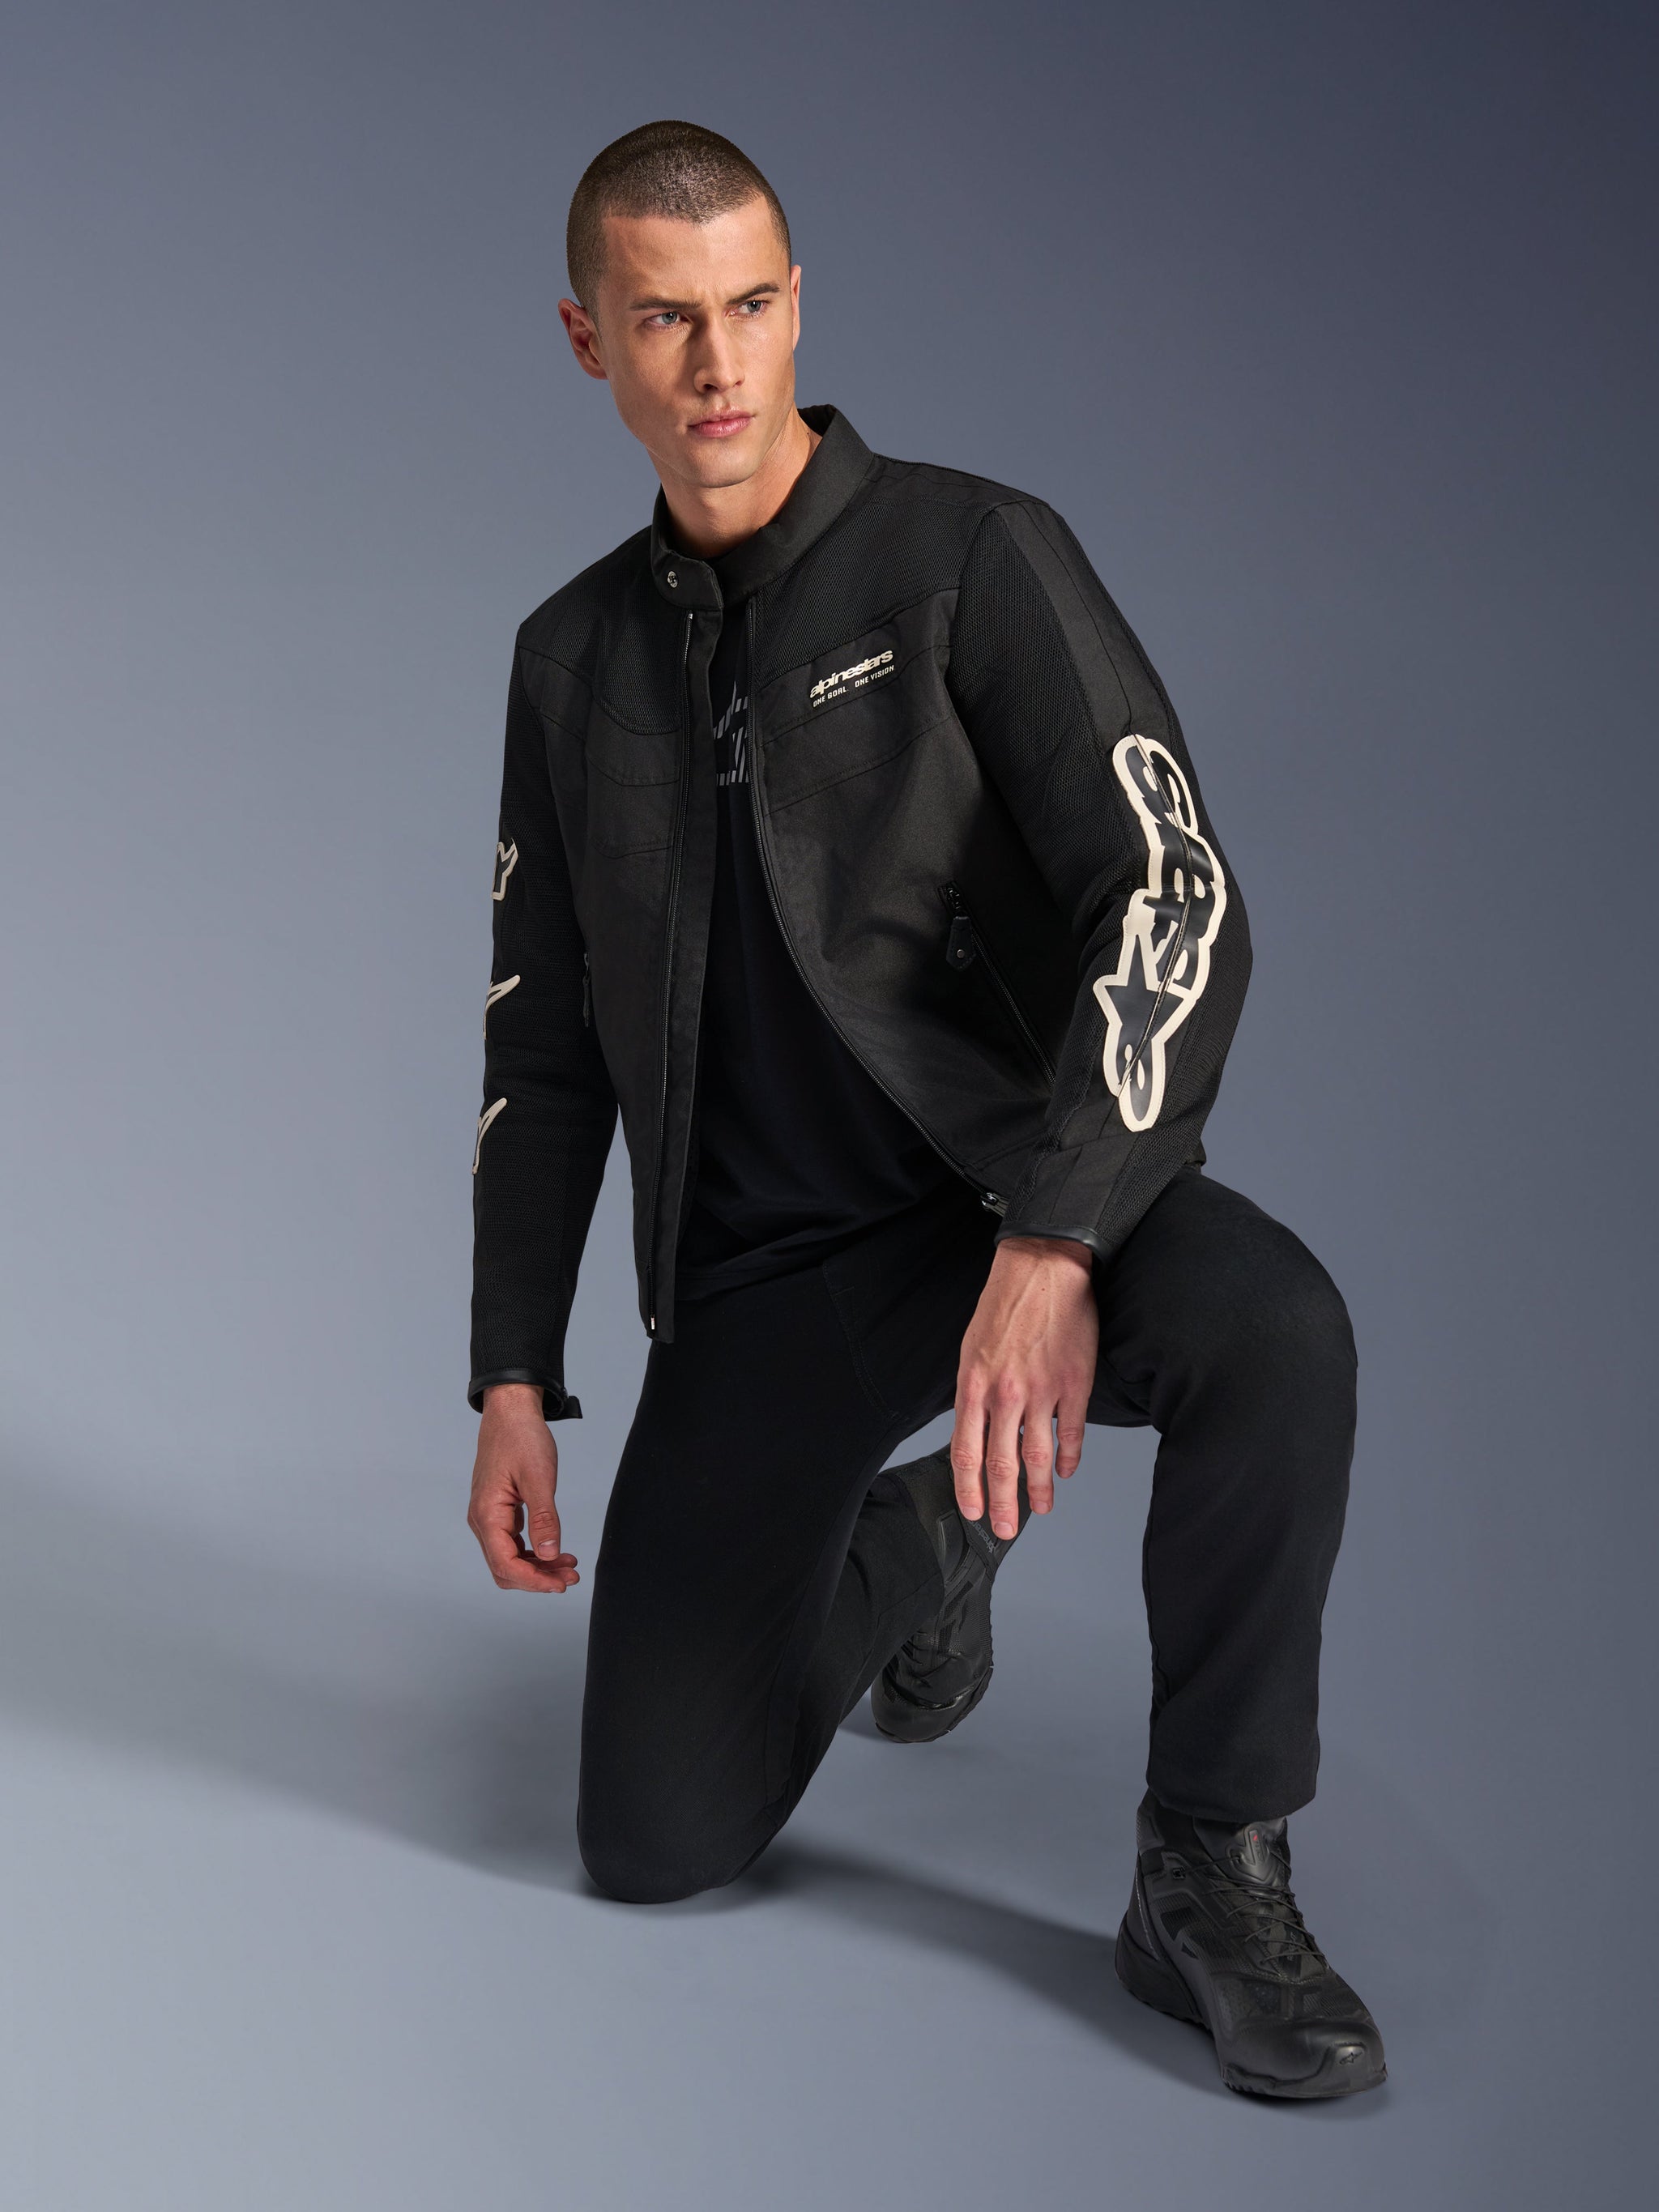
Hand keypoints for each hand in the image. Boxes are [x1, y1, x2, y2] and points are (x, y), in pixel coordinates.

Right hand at [467, 1382, 578, 1592]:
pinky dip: (533, 1552)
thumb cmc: (521, 1438)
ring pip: (509, 1558)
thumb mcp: (538, 1478)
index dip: (534, 1581)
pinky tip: (556, 1551)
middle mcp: (482, 1521)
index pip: (506, 1565)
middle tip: (571, 1577)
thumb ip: (544, 1519)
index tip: (560, 1584)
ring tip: (568, 1567)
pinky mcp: (498, 1512)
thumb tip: (549, 1554)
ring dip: (537, 1567)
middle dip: (538, 1578)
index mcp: (487, 1515)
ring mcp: (488, 1517)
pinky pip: (512, 1544)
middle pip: (505, 1568)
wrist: (510, 1413)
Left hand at [951, 1235, 1097, 1537]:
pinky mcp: (1074, 1383)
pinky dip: (1069, 1457)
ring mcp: (1042, 1391)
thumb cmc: (1003, 1306)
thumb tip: (976, 1432)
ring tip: (1042, 1508)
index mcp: (973, 1386)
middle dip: (1002, 1504)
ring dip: (1038, 1489)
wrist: (1042, 1268)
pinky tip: (1065, 1471)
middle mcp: (1005, 1394)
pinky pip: (1071, 1433)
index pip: (966, 1452)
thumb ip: (974, 1394)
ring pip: (1038, 1456)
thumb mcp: (971, 1350)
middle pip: (1002, 1464)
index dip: (969, 1488)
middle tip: (1004, 1530)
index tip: (973, 1512)